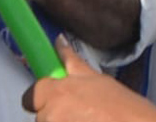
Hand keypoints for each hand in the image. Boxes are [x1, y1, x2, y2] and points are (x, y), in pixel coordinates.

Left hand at [23, 38, 155, 121]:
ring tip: (87, 120)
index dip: (43, 96)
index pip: (32, 95)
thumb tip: (59, 42)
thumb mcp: (96, 79)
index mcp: (58, 92)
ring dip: (62, 121)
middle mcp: (52, 114)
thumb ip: (72, 62)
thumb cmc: (124, 108)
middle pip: (41, 113)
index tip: (53, 96)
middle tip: (80, 112)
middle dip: (55, 112)